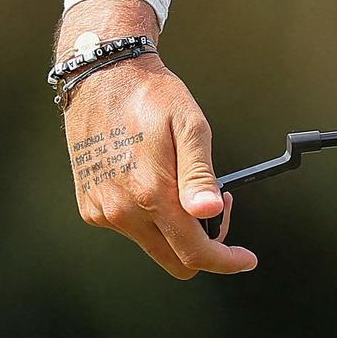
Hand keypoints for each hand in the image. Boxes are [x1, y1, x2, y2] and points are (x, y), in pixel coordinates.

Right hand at [58, 0, 256, 278]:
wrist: (102, 78)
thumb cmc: (151, 97)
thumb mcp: (189, 125)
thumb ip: (200, 173)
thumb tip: (210, 213)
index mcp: (150, 193)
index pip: (193, 251)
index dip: (225, 259)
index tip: (246, 259)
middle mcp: (121, 211)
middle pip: (173, 259)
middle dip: (205, 245)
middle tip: (220, 204)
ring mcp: (102, 211)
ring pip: (153, 245)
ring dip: (178, 228)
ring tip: (188, 184)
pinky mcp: (90, 206)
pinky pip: (131, 228)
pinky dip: (152, 217)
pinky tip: (159, 182)